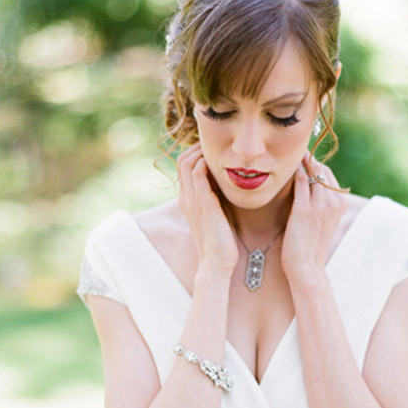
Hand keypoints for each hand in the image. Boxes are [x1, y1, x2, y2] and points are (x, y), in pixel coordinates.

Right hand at [177, 143, 238, 275]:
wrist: (216, 262)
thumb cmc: (220, 241)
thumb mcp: (215, 215)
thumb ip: (215, 199)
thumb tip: (225, 185)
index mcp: (187, 200)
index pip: (184, 167)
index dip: (196, 153)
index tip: (214, 149)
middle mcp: (186, 197)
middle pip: (182, 160)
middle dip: (197, 148)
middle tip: (217, 144)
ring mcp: (192, 200)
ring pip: (187, 163)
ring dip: (202, 151)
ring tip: (219, 149)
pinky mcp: (203, 203)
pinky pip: (198, 173)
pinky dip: (206, 162)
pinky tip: (221, 163)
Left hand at [281, 155, 348, 281]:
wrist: (307, 267)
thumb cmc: (310, 247)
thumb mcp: (322, 223)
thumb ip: (320, 205)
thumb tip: (310, 191)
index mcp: (340, 204)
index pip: (328, 175)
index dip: (314, 165)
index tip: (301, 157)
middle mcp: (334, 201)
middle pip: (321, 169)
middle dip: (308, 159)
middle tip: (291, 151)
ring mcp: (321, 204)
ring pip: (312, 172)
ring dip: (300, 161)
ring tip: (285, 154)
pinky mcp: (305, 209)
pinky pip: (301, 181)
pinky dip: (294, 171)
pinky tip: (285, 167)